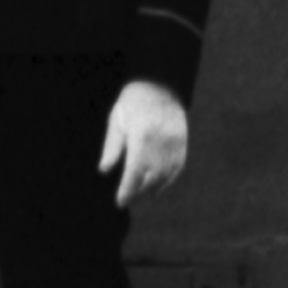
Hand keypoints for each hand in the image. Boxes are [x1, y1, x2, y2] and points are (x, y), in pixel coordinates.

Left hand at [96, 79, 189, 206]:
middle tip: (127, 199)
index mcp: (141, 136)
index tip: (120, 202)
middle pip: (150, 177)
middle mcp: (160, 142)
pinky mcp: (182, 143)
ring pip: (165, 176)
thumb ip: (112, 147)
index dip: (128, 191)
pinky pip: (177, 168)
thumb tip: (104, 170)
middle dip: (138, 192)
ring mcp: (174, 143)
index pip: (135, 172)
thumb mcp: (117, 120)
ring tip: (140, 194)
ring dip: (152, 189)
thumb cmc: (133, 102)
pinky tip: (158, 187)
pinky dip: (168, 180)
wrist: (160, 84)